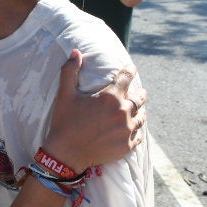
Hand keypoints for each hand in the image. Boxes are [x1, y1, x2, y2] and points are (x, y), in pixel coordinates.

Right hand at [42, 50, 145, 170]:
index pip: (127, 77)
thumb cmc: (64, 122)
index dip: (130, 70)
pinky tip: (132, 129)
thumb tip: (76, 51)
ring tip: (137, 111)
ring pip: (141, 117)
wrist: (65, 154)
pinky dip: (136, 130)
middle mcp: (123, 112)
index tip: (132, 68)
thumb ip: (70, 71)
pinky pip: (138, 135)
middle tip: (138, 92)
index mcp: (110, 97)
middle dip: (139, 93)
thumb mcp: (65, 95)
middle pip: (140, 98)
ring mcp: (126, 130)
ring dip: (139, 112)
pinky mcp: (126, 146)